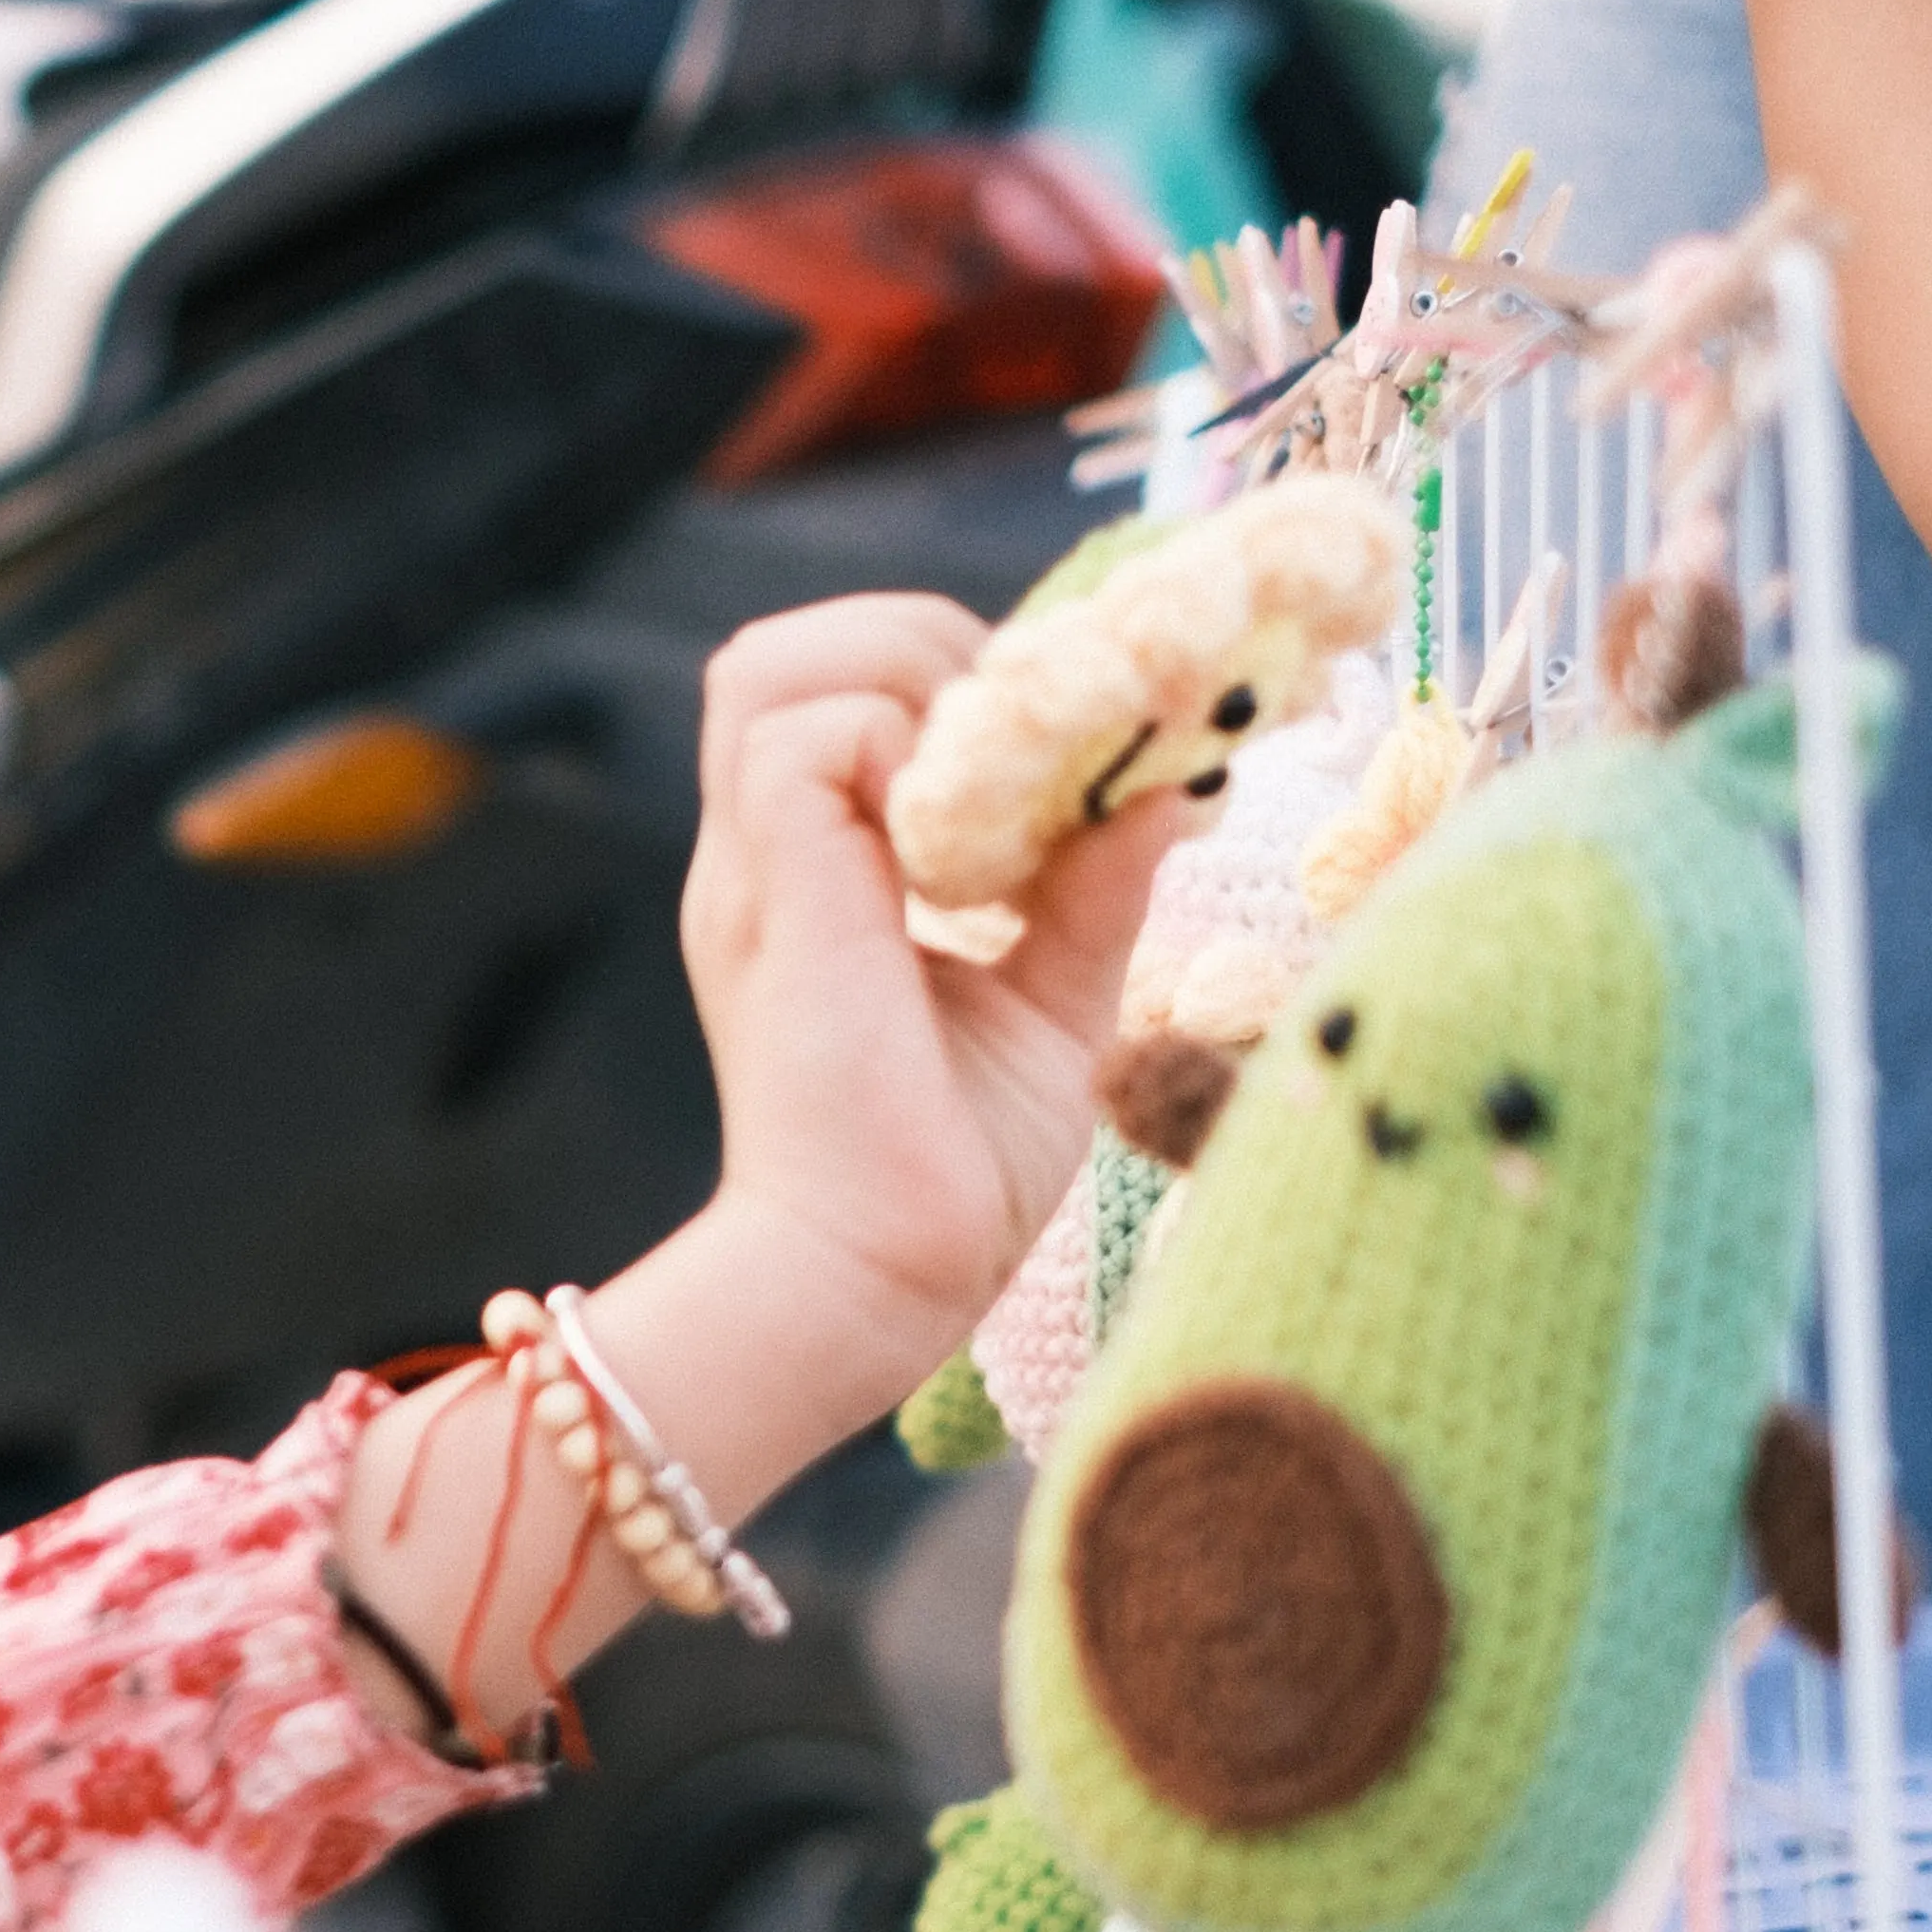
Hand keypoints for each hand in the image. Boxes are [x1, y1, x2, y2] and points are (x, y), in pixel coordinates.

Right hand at [673, 593, 1185, 1402]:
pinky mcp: (775, 899)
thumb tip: (1174, 785)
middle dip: (923, 648)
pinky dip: (898, 747)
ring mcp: (757, 874)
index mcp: (815, 878)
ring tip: (989, 778)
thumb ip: (1094, 890)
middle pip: (785, 650)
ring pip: (774, 666)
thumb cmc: (949, 1176)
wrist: (874, 1283)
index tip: (1059, 741)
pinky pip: (807, 739)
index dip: (948, 676)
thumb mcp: (1050, 1001)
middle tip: (1029, 741)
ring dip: (899, 682)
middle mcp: (769, 859)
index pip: (835, 692)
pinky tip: (968, 844)